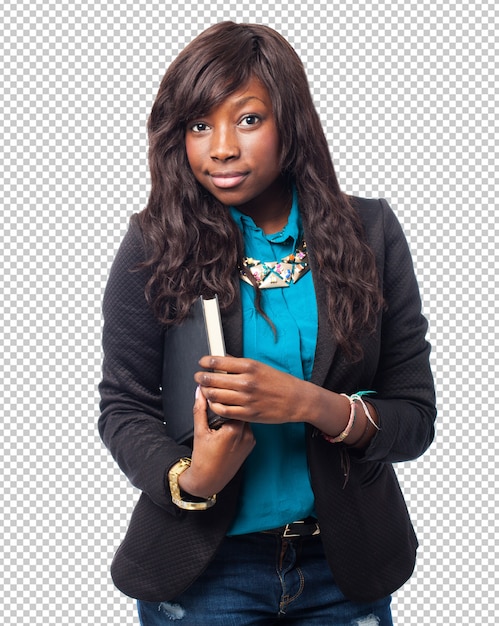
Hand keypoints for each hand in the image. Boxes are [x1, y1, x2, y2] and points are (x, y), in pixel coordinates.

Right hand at [178, 386, 254, 498]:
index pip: (234, 403)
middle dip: (231, 406)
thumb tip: (200, 391)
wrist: (209, 480)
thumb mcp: (199, 431)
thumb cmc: (203, 458)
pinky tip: (228, 429)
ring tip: (223, 419)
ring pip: (245, 418)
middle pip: (241, 410)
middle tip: (221, 404)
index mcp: (234, 429)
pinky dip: (239, 426)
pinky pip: (247, 428)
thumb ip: (200, 408)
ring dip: (236, 415)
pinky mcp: (251, 445)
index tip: (220, 393)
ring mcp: (250, 440)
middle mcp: (246, 434)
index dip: (226, 397)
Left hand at [194, 355, 309, 424]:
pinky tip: (214, 402)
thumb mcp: (261, 366)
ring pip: (215, 395)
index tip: (202, 363)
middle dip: (201, 377)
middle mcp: (246, 382)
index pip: (218, 361)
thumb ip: (240, 363)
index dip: (206, 362)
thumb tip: (223, 359)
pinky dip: (214, 406)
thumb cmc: (280, 382)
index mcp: (249, 366)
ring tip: (204, 389)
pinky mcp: (247, 413)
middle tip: (198, 376)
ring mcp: (246, 399)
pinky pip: (223, 410)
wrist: (296, 399)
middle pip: (213, 378)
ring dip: (206, 391)